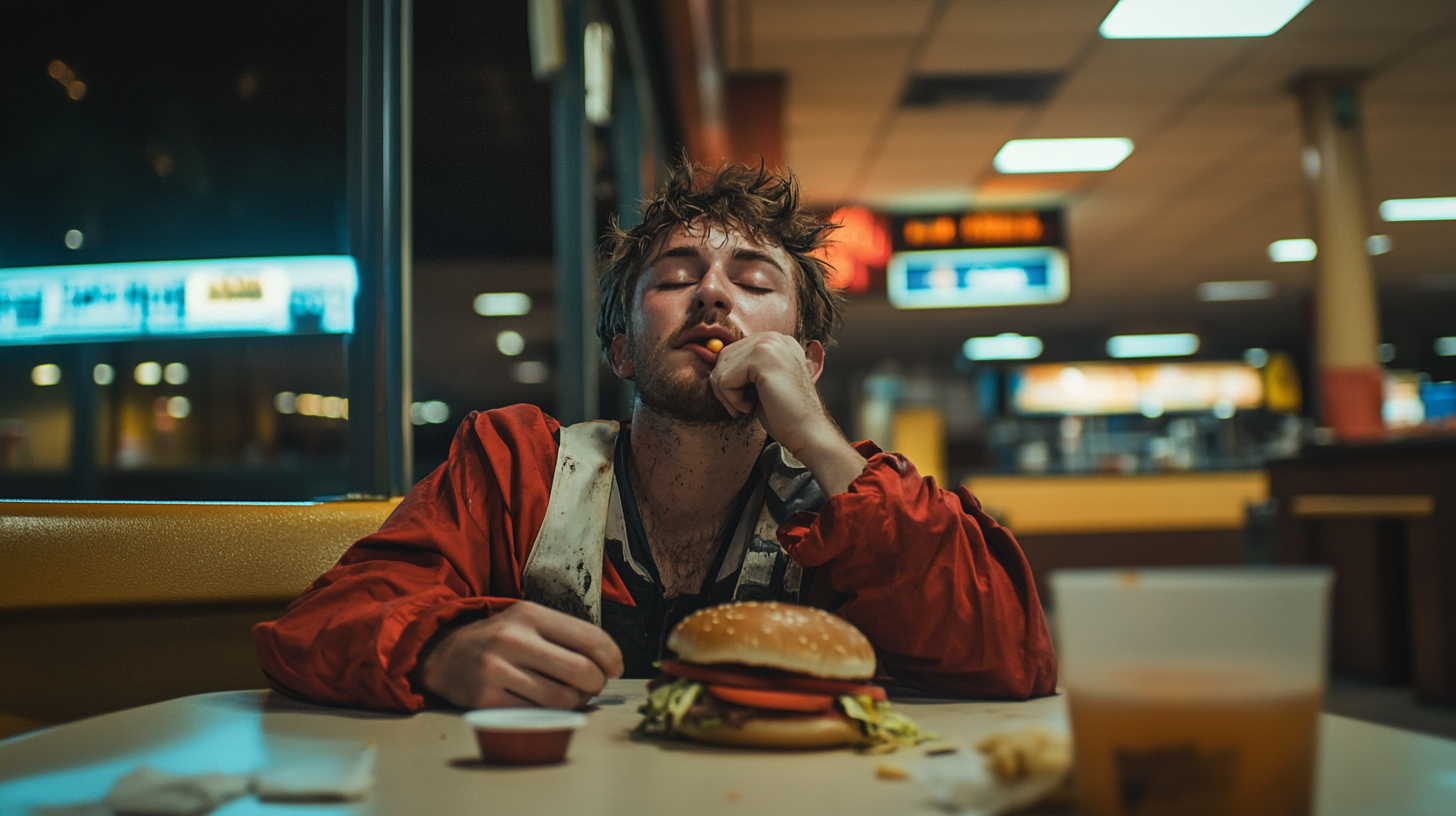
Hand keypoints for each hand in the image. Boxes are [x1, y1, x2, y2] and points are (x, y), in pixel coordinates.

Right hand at [419, 601, 623, 709]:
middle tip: (595, 686)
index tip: (615, 667)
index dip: (612, 657)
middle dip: (598, 683)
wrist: (445, 655)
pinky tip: (548, 706)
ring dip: (577, 702)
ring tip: (572, 696)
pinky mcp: (486, 699)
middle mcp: (513, 639)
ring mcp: (497, 670)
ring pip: (561, 698)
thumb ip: (565, 634)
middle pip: (581, 671)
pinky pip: (537, 715)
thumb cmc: (500, 640)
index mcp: (530, 614)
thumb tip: (609, 662)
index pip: (590, 637)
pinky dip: (551, 715)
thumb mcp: (528, 620)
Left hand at [709, 332, 865, 493]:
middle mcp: (775, 337)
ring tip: (748, 406)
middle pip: (723, 357)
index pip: (732, 352)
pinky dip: (732, 400)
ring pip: (720, 368)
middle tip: (742, 407)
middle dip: (724, 387)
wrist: (808, 432)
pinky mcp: (763, 358)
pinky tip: (752, 406)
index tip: (745, 400)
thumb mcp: (761, 385)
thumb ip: (744, 369)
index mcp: (777, 342)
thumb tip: (713, 363)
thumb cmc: (784, 415)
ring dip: (728, 395)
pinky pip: (724, 379)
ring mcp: (770, 344)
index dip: (730, 380)